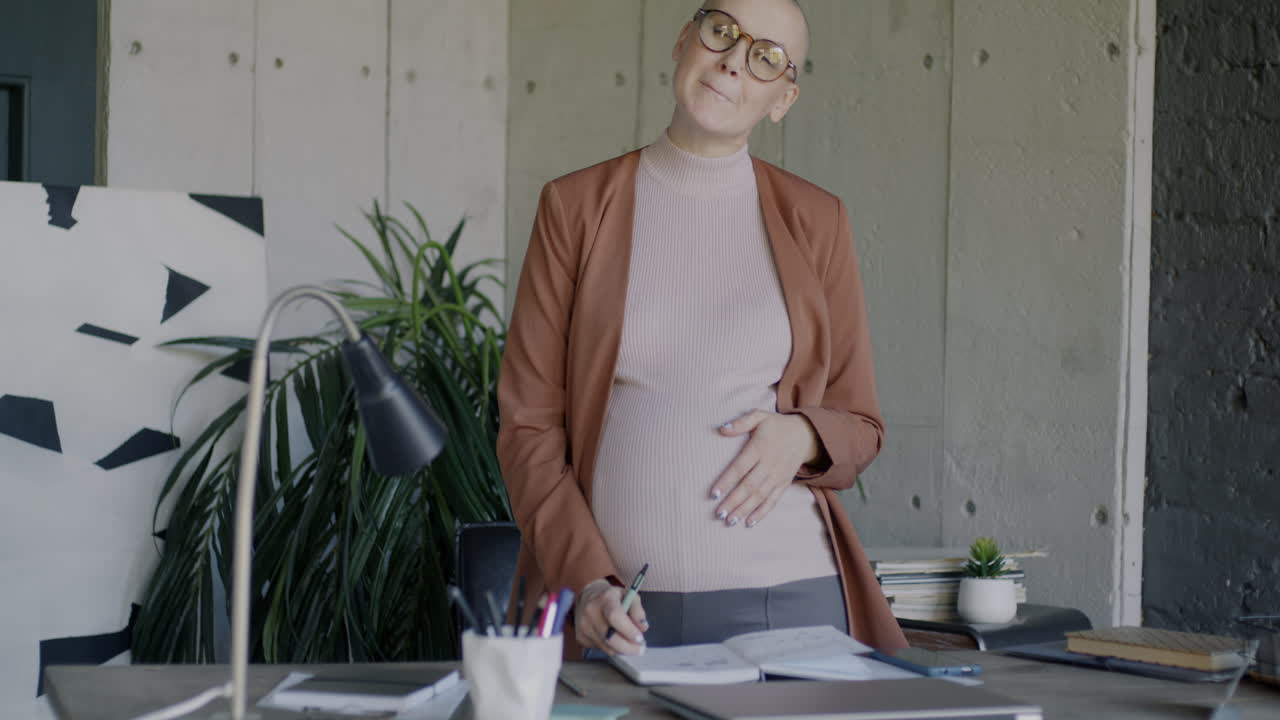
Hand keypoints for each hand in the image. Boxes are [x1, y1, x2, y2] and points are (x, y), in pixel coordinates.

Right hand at [574, 578, 647, 654]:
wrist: (588, 597)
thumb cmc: (612, 597)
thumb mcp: (629, 595)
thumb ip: (638, 611)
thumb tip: (643, 628)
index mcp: (605, 598)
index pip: (615, 616)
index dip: (629, 630)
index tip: (640, 638)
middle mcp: (591, 611)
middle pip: (609, 637)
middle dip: (628, 647)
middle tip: (640, 648)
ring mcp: (583, 625)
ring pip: (606, 647)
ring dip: (622, 649)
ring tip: (632, 645)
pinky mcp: (580, 636)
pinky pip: (600, 648)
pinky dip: (612, 648)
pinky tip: (616, 641)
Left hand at [710, 411, 819, 527]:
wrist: (806, 434)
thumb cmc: (777, 425)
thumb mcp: (759, 416)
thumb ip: (741, 422)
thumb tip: (722, 428)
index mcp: (760, 448)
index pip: (740, 467)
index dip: (726, 481)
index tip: (713, 494)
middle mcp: (769, 464)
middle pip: (749, 486)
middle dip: (733, 501)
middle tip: (719, 514)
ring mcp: (778, 476)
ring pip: (760, 496)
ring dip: (745, 510)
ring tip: (730, 522)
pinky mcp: (784, 483)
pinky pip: (773, 500)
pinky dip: (762, 513)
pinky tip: (749, 523)